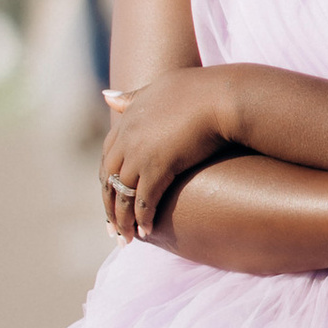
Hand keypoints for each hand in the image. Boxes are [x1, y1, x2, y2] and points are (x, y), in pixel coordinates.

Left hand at [100, 74, 233, 239]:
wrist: (222, 96)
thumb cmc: (199, 90)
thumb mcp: (158, 88)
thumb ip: (131, 97)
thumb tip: (106, 95)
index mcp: (126, 120)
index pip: (108, 158)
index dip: (108, 181)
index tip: (111, 200)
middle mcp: (126, 137)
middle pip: (109, 180)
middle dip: (110, 207)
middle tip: (113, 230)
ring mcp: (139, 152)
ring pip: (123, 195)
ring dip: (123, 220)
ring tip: (126, 240)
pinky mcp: (157, 166)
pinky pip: (144, 200)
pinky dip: (143, 218)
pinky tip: (146, 232)